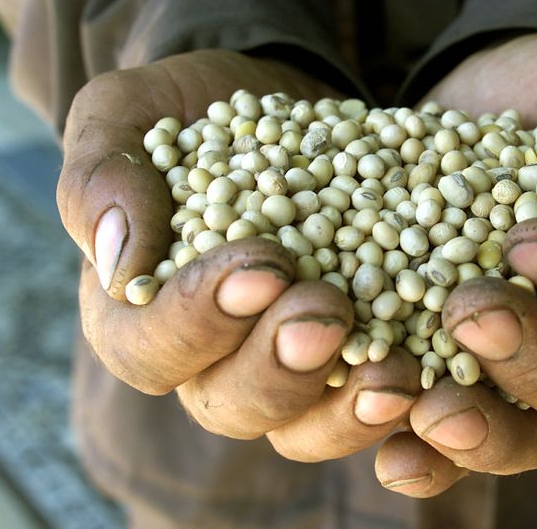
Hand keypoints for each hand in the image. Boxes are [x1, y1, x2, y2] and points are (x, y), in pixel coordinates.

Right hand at [60, 50, 420, 457]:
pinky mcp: (348, 355)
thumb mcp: (129, 115)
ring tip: (392, 372)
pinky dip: (396, 396)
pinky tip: (434, 372)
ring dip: (346, 408)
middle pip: (232, 402)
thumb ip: (102, 176)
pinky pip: (366, 399)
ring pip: (302, 426)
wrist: (282, 109)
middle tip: (326, 316)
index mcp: (140, 314)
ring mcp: (285, 366)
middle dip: (279, 366)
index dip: (199, 320)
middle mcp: (213, 358)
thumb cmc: (194, 114)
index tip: (260, 268)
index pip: (150, 345)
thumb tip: (116, 261)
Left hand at [374, 33, 536, 496]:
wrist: (484, 107)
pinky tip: (391, 451)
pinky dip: (427, 455)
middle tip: (470, 312)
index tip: (530, 238)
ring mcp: (528, 374)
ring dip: (480, 430)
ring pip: (530, 437)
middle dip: (535, 359)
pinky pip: (455, 442)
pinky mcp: (459, 377)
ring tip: (426, 409)